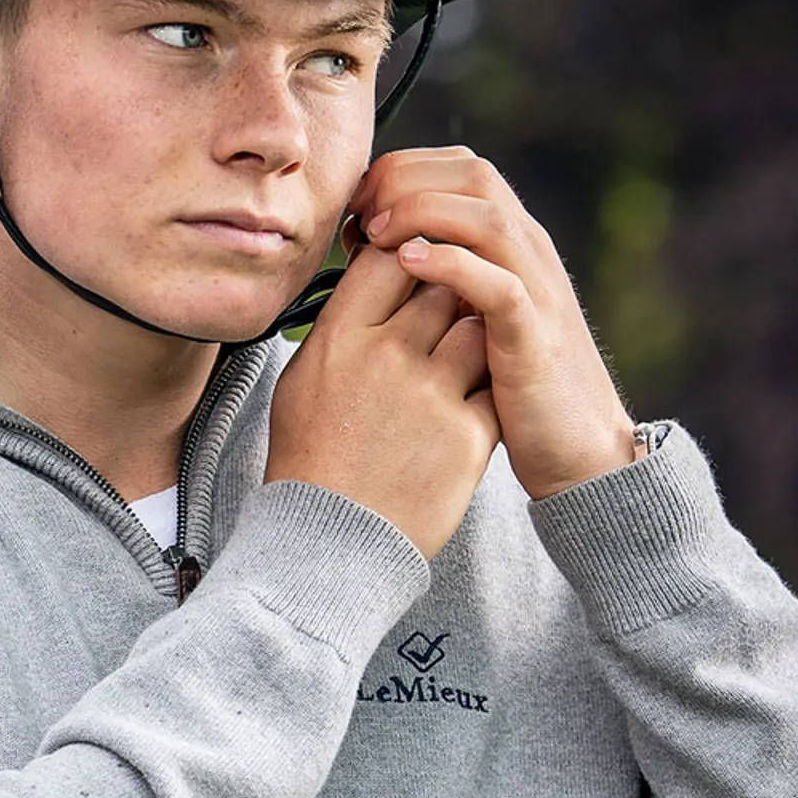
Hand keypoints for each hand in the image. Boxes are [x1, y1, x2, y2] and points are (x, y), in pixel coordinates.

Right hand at [266, 243, 499, 558]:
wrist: (330, 543)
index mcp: (339, 340)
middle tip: (440, 314)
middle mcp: (386, 357)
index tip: (411, 268)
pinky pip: (494, 383)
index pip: (388, 258)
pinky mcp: (469, 434)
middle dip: (446, 290)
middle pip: (441, 282)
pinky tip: (464, 407)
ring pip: (478, 325)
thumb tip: (366, 279)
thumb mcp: (302, 381)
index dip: (407, 254)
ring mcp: (432, 394)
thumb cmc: (311, 459)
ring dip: (473, 334)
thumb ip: (339, 327)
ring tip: (453, 361)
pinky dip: (487, 388)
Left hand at [347, 147, 636, 501]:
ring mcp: (537, 292)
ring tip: (374, 233)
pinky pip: (499, 285)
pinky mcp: (535, 339)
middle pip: (472, 173)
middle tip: (358, 215)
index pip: (459, 167)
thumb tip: (368, 255)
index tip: (355, 205)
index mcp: (509, 243)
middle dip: (405, 180)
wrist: (579, 452)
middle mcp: (529, 253)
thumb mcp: (468, 318)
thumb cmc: (509, 389)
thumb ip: (437, 280)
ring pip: (488, 216)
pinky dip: (453, 265)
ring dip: (422, 212)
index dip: (402, 171)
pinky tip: (408, 265)